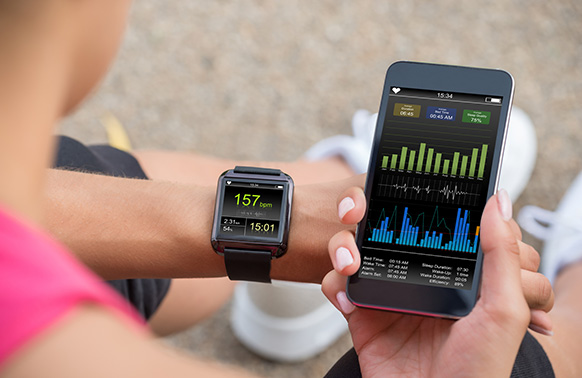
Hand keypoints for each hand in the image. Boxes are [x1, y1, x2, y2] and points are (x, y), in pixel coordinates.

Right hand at [322, 188, 549, 376]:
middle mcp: (418, 277)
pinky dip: (334, 285)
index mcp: (452, 271)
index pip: (430, 221)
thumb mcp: (504, 310)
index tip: (396, 183)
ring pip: (355, 249)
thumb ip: (502, 255)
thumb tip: (498, 201)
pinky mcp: (361, 314)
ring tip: (349, 264)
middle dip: (363, 214)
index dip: (414, 199)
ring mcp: (387, 293)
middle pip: (383, 228)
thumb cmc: (478, 372)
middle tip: (356, 211)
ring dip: (342, 246)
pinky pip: (337, 286)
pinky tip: (347, 300)